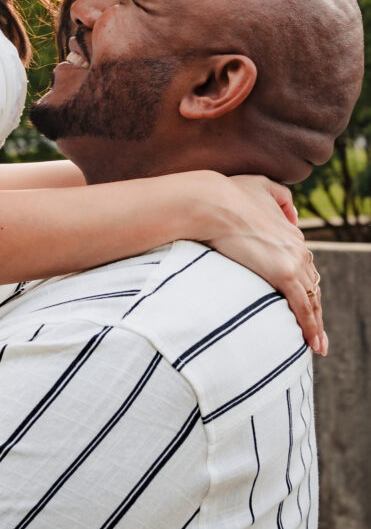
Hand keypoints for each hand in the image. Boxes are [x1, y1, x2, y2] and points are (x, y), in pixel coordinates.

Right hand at [203, 173, 325, 354]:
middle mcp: (298, 248)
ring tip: (317, 344)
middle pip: (312, 285)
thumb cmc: (228, 193)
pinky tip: (313, 343)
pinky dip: (310, 327)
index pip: (304, 266)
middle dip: (315, 308)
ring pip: (313, 299)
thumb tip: (294, 214)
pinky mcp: (283, 274)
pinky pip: (303, 307)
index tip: (302, 301)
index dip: (304, 285)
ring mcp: (293, 261)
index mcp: (292, 233)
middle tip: (316, 331)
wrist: (213, 202)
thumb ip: (281, 196)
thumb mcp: (260, 184)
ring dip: (316, 324)